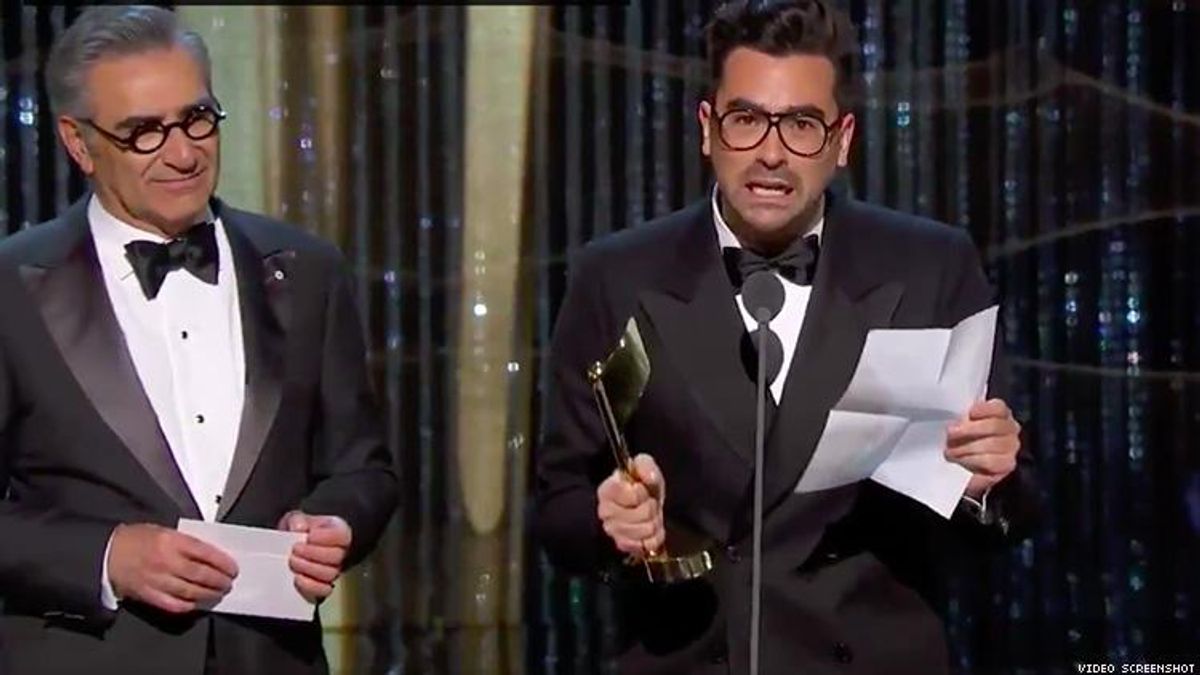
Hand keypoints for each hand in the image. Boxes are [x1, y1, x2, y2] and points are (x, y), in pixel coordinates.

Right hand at [107, 523, 237, 613]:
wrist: (106, 554)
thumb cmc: (136, 539)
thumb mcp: (163, 530)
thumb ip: (186, 542)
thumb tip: (210, 554)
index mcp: (171, 541)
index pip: (205, 553)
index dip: (223, 563)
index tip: (233, 568)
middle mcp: (165, 561)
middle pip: (201, 575)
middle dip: (219, 581)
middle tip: (228, 583)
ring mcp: (156, 580)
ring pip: (190, 592)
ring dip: (208, 594)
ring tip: (218, 594)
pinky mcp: (148, 595)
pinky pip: (173, 604)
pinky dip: (188, 605)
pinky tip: (197, 603)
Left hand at [279, 511, 351, 602]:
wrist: (294, 548)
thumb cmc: (300, 533)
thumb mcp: (297, 519)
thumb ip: (298, 520)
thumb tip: (298, 528)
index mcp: (339, 532)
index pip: (342, 535)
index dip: (325, 537)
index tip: (309, 535)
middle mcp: (340, 553)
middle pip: (336, 556)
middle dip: (312, 553)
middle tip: (296, 549)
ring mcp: (333, 571)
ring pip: (330, 574)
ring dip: (308, 568)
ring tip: (293, 561)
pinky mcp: (323, 586)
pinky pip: (324, 590)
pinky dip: (310, 586)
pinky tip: (297, 577)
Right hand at [596, 453, 664, 556]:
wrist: (641, 504)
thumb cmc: (641, 486)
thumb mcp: (644, 467)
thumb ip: (645, 466)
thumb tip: (649, 478)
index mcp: (607, 490)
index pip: (630, 494)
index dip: (641, 492)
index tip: (641, 489)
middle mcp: (606, 512)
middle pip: (641, 514)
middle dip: (651, 507)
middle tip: (648, 502)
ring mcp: (613, 531)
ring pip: (646, 530)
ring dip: (654, 521)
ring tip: (650, 515)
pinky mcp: (623, 545)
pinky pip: (647, 544)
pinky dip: (654, 537)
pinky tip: (648, 527)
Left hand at [945, 398, 1021, 498]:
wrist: (969, 466)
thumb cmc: (964, 439)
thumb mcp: (962, 424)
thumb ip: (962, 419)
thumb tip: (954, 422)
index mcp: (1001, 414)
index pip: (998, 407)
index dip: (984, 409)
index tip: (970, 413)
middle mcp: (1011, 429)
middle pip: (995, 426)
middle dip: (969, 430)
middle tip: (950, 435)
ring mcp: (1011, 447)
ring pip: (993, 445)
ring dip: (967, 448)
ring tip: (951, 452)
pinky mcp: (1007, 465)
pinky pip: (992, 462)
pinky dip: (974, 461)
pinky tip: (962, 461)